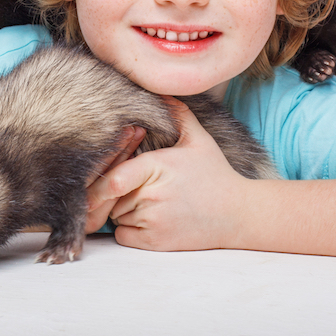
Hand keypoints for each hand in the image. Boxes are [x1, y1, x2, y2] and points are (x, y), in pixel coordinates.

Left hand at [85, 98, 251, 250]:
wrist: (238, 214)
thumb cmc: (216, 174)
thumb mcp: (199, 139)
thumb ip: (178, 114)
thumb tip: (162, 92)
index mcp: (157, 168)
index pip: (114, 178)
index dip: (100, 178)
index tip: (96, 176)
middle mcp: (152, 196)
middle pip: (110, 195)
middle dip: (115, 190)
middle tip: (133, 185)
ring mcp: (153, 221)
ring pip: (115, 215)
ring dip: (121, 210)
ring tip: (149, 201)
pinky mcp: (155, 243)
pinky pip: (122, 236)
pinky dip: (127, 230)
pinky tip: (148, 219)